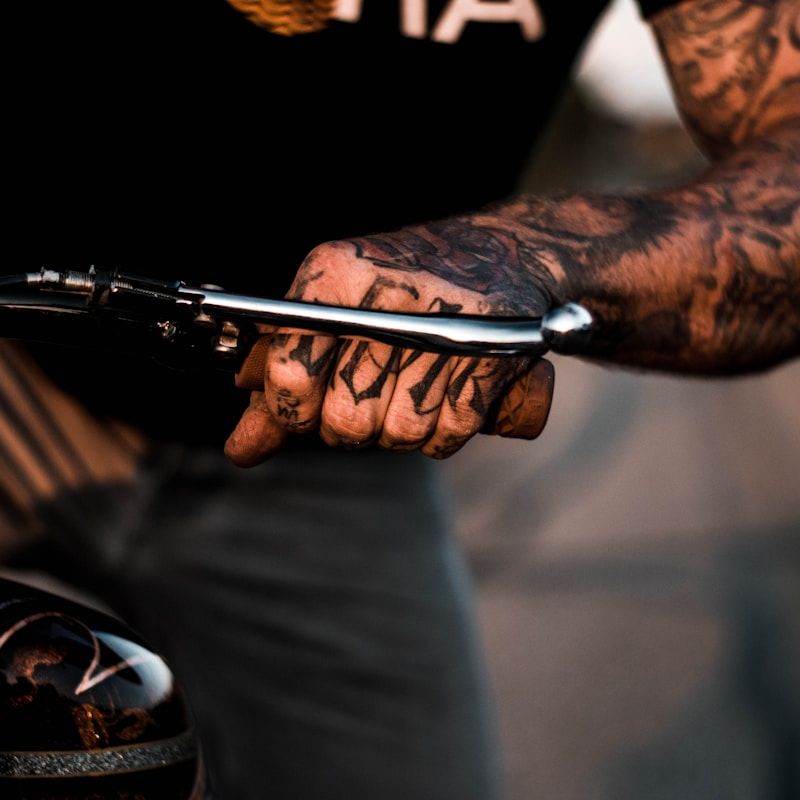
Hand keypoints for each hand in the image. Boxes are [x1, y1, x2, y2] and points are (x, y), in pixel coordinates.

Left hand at [224, 217, 555, 464]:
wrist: (502, 247)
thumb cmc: (402, 285)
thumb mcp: (335, 307)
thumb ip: (286, 376)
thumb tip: (241, 449)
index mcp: (337, 275)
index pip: (291, 373)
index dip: (291, 410)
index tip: (303, 408)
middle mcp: (391, 294)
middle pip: (347, 418)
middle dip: (349, 426)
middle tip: (361, 399)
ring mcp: (447, 324)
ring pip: (401, 433)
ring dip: (399, 429)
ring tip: (405, 393)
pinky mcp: (493, 353)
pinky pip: (448, 434)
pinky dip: (441, 433)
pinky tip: (441, 399)